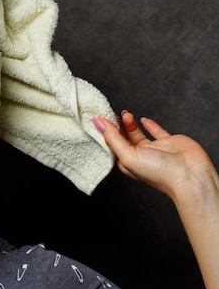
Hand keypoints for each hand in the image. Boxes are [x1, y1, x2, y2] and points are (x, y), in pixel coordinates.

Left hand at [94, 111, 218, 202]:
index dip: (105, 133)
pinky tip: (142, 119)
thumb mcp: (128, 155)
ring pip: (137, 134)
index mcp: (127, 163)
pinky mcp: (169, 142)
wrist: (191, 175)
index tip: (98, 119)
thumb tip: (98, 123)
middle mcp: (139, 157)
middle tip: (110, 113)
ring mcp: (154, 149)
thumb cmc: (159, 173)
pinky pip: (157, 132)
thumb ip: (113, 138)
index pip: (111, 146)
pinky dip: (150, 125)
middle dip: (116, 126)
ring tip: (124, 113)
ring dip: (129, 124)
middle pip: (123, 139)